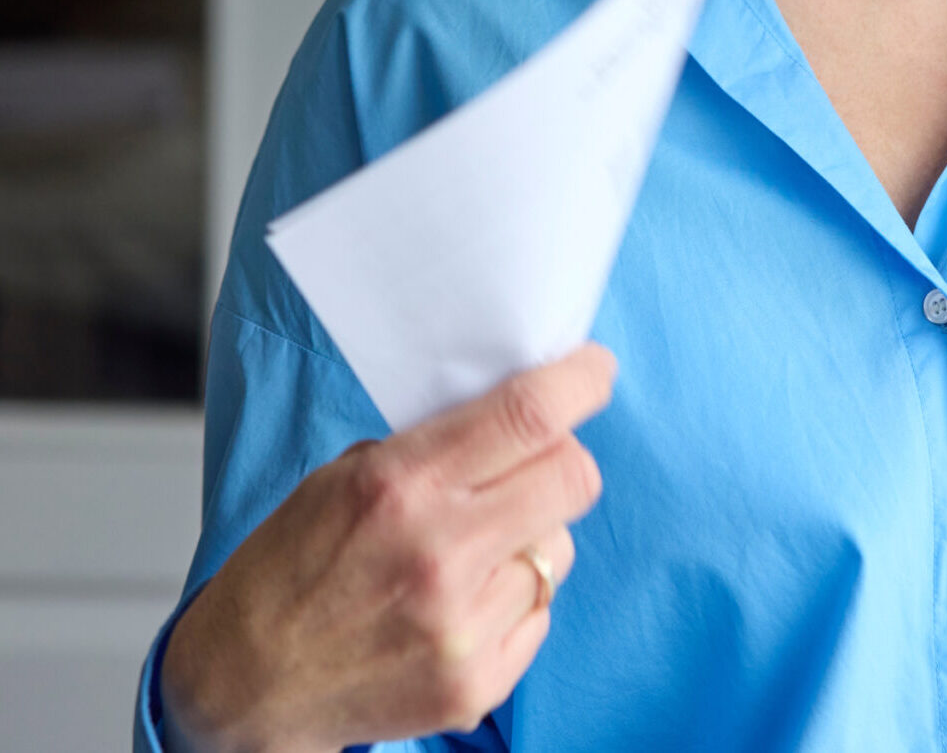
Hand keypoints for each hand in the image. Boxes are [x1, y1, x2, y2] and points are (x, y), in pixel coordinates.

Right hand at [159, 343, 616, 752]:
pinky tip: (460, 606)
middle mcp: (440, 554)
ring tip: (470, 553)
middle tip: (536, 464)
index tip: (593, 371)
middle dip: (564, 460)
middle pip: (573, 477)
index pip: (530, 416)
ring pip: (560, 547)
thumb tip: (527, 412)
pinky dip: (514, 600)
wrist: (243, 684)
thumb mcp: (345, 476)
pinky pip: (541, 612)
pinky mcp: (477, 684)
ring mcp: (462, 626)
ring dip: (530, 538)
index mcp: (401, 485)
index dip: (580, 382)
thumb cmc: (291, 568)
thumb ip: (438, 444)